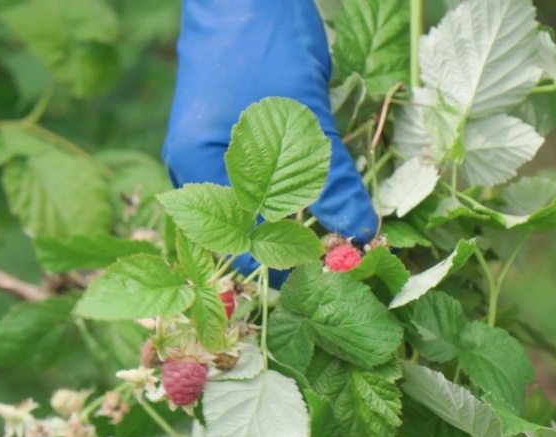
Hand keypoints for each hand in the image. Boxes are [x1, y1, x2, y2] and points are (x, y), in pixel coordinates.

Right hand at [162, 0, 377, 283]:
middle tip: (344, 255)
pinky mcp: (237, 139)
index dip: (288, 264)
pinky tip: (324, 199)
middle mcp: (196, 168)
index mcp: (197, 169)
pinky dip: (294, 194)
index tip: (336, 272)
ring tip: (341, 232)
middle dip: (294, 248)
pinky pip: (263, 183)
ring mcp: (213, 152)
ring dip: (297, 221)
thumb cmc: (263, 46)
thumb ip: (330, 180)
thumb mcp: (304, 118)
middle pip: (245, 233)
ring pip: (258, 209)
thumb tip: (360, 234)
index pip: (239, 245)